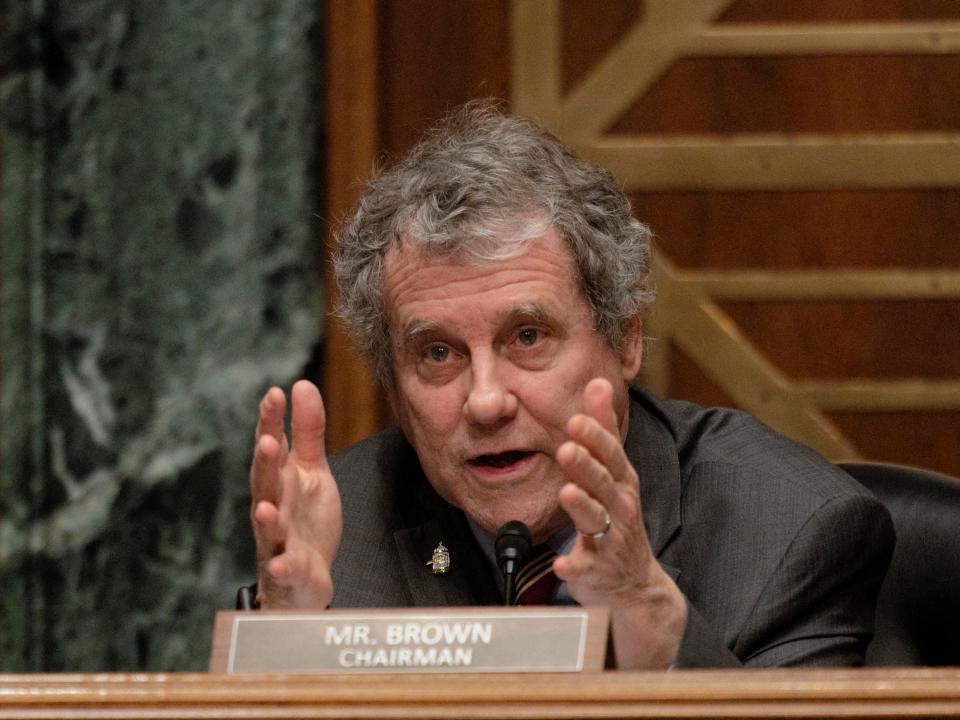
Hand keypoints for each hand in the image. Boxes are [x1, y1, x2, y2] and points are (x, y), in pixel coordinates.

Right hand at [250, 380, 341, 608]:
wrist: (304, 577)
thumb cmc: (304, 519)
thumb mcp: (313, 470)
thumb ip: (309, 431)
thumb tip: (302, 384)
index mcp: (278, 479)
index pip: (271, 446)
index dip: (271, 421)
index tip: (275, 394)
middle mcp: (272, 506)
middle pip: (265, 483)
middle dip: (265, 464)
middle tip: (268, 441)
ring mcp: (277, 539)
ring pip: (267, 527)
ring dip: (265, 517)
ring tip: (264, 508)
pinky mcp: (289, 569)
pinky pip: (283, 568)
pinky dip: (281, 564)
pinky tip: (279, 561)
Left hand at [554, 378, 686, 668]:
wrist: (635, 585)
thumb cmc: (617, 516)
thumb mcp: (614, 471)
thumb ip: (602, 428)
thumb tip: (598, 381)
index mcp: (621, 481)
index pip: (611, 454)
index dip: (595, 437)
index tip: (576, 419)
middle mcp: (620, 508)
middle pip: (603, 483)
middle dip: (587, 465)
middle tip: (567, 448)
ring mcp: (610, 540)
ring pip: (596, 520)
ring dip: (582, 506)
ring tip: (567, 493)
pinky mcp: (597, 569)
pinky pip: (585, 566)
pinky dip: (574, 564)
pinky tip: (560, 562)